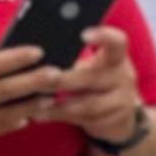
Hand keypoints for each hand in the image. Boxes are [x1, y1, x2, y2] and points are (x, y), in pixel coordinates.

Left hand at [31, 28, 147, 146]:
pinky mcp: (116, 121)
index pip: (117, 42)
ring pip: (88, 105)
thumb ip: (71, 57)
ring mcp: (123, 101)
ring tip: (34, 104)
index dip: (103, 36)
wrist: (119, 112)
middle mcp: (123, 76)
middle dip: (62, 80)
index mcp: (116, 56)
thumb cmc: (93, 79)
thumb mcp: (91, 65)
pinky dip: (60, 117)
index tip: (83, 34)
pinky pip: (85, 120)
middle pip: (92, 77)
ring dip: (58, 105)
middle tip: (38, 79)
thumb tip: (32, 50)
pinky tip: (40, 114)